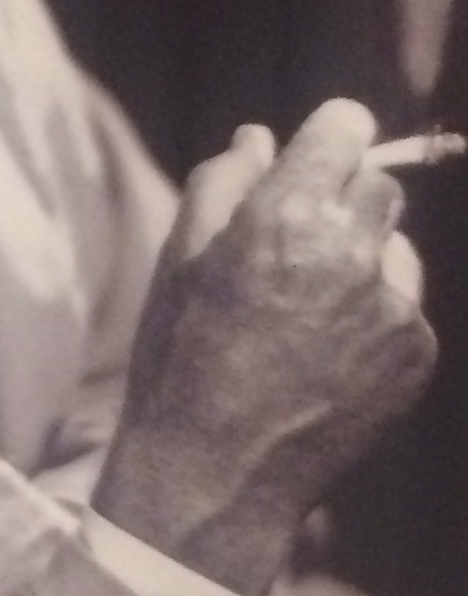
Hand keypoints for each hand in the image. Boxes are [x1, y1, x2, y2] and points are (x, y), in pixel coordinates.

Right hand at [93, 99, 435, 595]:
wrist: (216, 470)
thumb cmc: (183, 355)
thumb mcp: (179, 258)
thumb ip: (221, 183)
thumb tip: (260, 139)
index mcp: (286, 214)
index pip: (347, 125)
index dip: (327, 136)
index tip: (312, 157)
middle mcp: (350, 251)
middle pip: (377, 184)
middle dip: (340, 198)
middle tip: (293, 244)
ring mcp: (391, 306)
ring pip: (396, 246)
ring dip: (362, 257)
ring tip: (307, 310)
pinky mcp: (415, 352)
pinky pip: (403, 306)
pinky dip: (374, 316)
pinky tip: (326, 351)